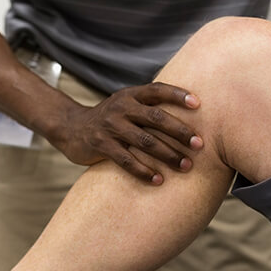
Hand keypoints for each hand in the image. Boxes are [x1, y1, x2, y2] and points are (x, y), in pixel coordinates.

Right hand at [52, 82, 203, 184]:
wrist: (71, 128)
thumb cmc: (110, 119)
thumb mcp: (126, 105)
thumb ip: (149, 106)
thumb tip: (189, 113)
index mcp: (130, 95)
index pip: (157, 90)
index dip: (177, 95)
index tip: (198, 104)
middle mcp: (121, 107)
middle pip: (155, 117)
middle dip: (180, 131)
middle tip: (199, 145)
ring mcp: (110, 126)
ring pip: (144, 141)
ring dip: (168, 154)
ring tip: (186, 166)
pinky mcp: (100, 145)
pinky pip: (125, 160)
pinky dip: (143, 171)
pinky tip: (158, 180)